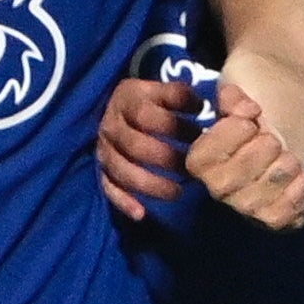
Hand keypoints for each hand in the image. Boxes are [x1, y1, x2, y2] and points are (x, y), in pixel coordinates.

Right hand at [99, 72, 199, 220]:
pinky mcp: (102, 169)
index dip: (172, 124)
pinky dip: (124, 202)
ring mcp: (105, 149)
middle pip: (135, 146)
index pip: (145, 115)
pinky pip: (109, 188)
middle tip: (192, 166)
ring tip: (178, 192)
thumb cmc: (151, 101)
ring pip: (122, 171)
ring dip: (150, 184)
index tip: (199, 131)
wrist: (118, 107)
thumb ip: (179, 94)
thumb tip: (201, 105)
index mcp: (126, 101)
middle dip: (166, 158)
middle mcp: (111, 125)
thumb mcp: (161, 89)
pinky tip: (141, 214)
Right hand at [184, 73, 303, 230]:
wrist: (303, 113)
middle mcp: (219, 187)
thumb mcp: (244, 84)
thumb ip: (233, 93)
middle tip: (275, 138)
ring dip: (281, 171)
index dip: (229, 133)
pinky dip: (298, 195)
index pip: (202, 158)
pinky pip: (282, 217)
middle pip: (229, 181)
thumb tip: (235, 101)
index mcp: (203, 156)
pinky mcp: (276, 217)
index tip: (253, 114)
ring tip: (291, 156)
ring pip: (258, 201)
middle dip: (259, 152)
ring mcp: (247, 205)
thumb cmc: (265, 100)